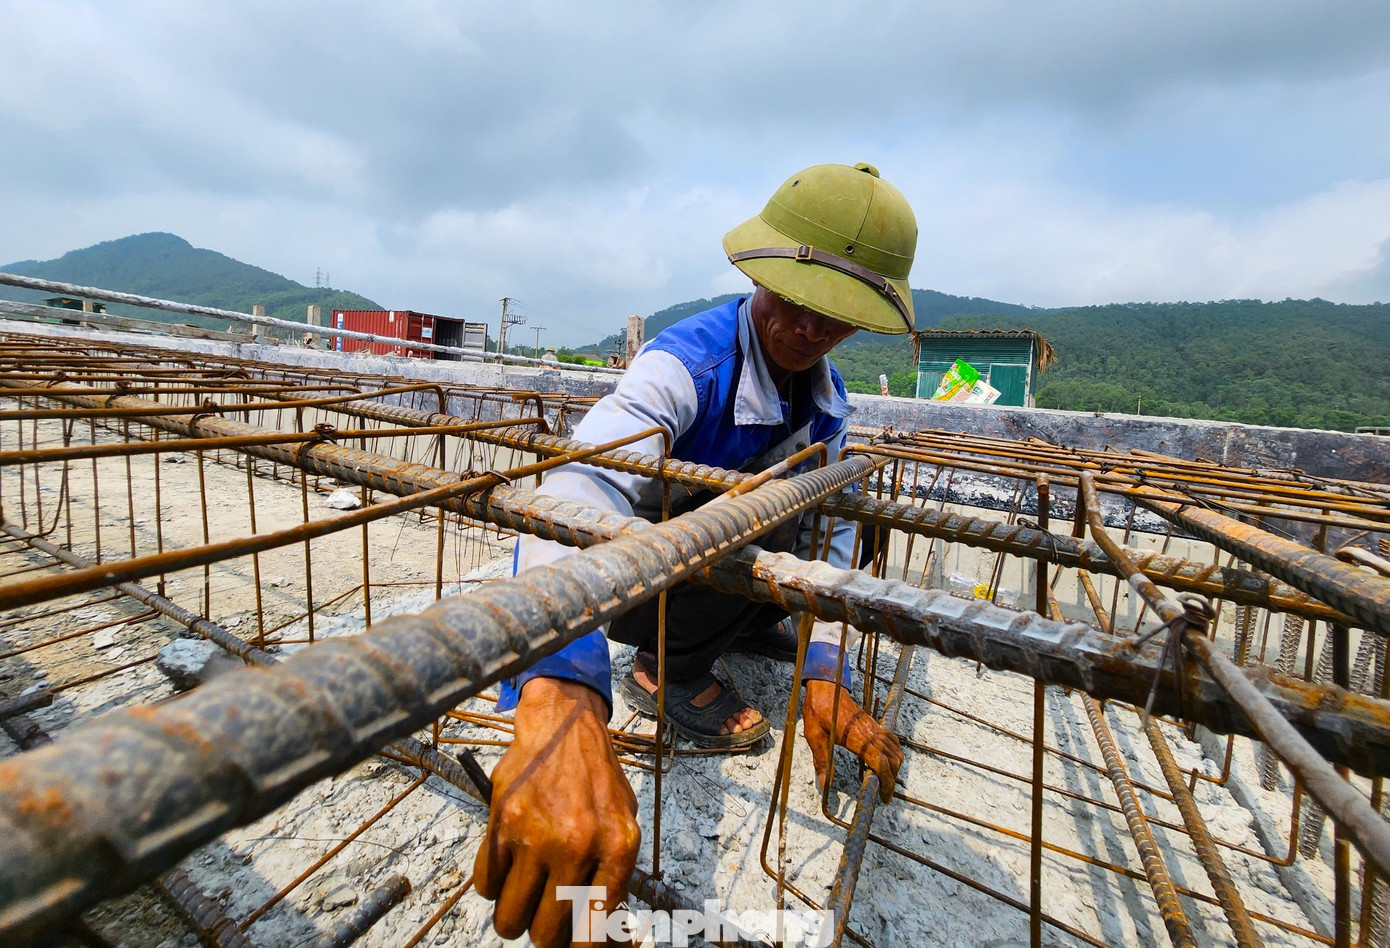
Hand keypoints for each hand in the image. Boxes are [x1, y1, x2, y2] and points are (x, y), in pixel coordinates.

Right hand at [474, 677, 639, 946]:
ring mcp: (536, 836)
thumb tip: (601, 938)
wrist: (564, 726)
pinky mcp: (501, 824)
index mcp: (616, 849)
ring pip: (510, 919)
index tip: (571, 946)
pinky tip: (507, 867)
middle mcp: (577, 846)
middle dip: (542, 935)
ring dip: (513, 918)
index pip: (594, 931)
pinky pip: (486, 886)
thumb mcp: (622, 824)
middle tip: (543, 916)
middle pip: (545, 934)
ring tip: (522, 898)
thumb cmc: (596, 781)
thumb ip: (613, 878)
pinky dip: (493, 886)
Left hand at [801, 679, 903, 802]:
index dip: (887, 782)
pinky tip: (884, 760)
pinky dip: (893, 753)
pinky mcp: (873, 723)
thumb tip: (823, 785)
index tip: (884, 796)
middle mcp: (870, 733)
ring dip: (895, 766)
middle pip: (893, 759)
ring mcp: (874, 727)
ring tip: (885, 779)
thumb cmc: (819, 710)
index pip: (881, 764)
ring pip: (895, 749)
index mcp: (857, 739)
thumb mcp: (814, 737)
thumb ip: (821, 762)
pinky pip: (891, 740)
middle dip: (892, 779)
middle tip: (884, 793)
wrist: (827, 686)